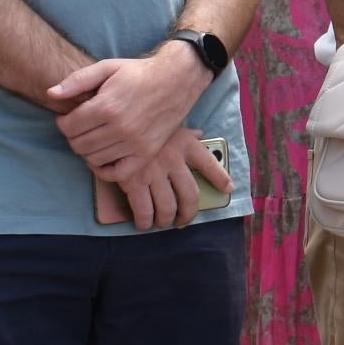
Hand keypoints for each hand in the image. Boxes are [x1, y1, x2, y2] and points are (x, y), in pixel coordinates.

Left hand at [52, 44, 208, 172]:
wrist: (177, 79)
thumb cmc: (139, 72)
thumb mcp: (107, 67)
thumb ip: (77, 80)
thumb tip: (51, 94)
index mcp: (107, 106)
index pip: (69, 127)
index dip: (62, 122)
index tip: (67, 117)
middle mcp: (120, 128)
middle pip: (79, 145)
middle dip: (72, 136)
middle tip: (78, 127)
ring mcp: (135, 143)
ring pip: (94, 159)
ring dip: (86, 150)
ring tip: (91, 137)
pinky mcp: (147, 153)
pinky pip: (117, 173)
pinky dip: (104, 170)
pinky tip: (101, 158)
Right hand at [101, 128, 228, 232]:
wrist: (116, 121)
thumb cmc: (142, 123)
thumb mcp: (169, 124)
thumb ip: (186, 133)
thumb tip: (200, 133)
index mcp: (186, 144)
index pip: (210, 164)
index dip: (220, 179)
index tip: (227, 188)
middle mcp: (174, 160)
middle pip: (190, 196)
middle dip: (188, 214)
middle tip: (183, 220)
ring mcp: (154, 172)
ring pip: (167, 207)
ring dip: (165, 220)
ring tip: (163, 222)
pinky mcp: (133, 182)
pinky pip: (143, 210)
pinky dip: (144, 221)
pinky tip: (144, 223)